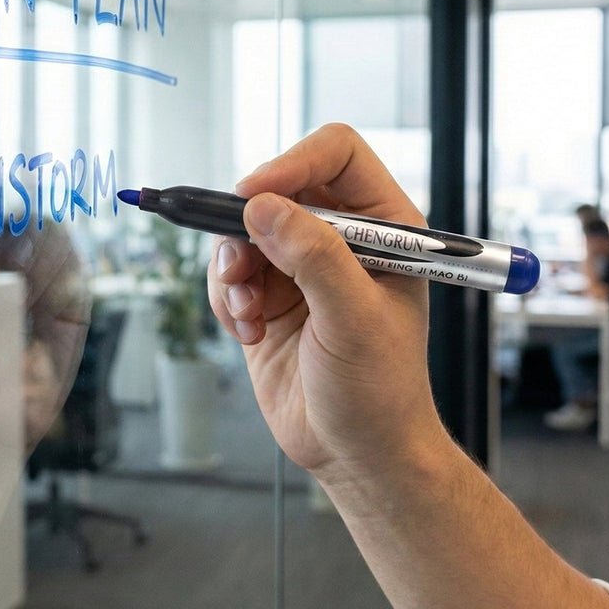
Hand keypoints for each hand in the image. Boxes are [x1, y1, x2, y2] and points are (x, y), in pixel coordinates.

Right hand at [207, 123, 442, 479]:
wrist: (355, 453)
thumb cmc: (380, 392)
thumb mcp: (354, 321)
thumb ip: (313, 258)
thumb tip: (263, 207)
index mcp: (383, 226)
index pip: (336, 155)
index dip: (293, 163)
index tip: (255, 195)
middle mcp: (339, 238)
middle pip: (278, 188)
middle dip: (249, 225)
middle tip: (241, 262)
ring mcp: (299, 267)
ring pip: (242, 230)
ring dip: (233, 268)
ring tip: (248, 311)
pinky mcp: (267, 296)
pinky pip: (227, 272)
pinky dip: (226, 298)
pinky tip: (248, 331)